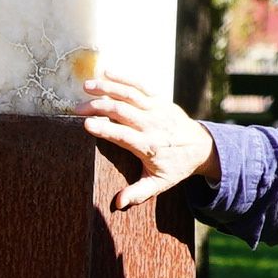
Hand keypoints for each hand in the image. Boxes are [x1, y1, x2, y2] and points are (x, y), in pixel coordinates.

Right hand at [81, 70, 213, 209]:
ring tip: (86, 87)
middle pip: (121, 111)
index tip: (85, 125)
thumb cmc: (175, 167)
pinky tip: (106, 73)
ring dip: (106, 88)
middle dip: (97, 107)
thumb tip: (118, 204)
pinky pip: (140, 85)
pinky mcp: (159, 99)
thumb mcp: (158, 184)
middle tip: (76, 109)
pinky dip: (123, 78)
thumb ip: (137, 193)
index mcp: (149, 146)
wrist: (201, 147)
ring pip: (129, 94)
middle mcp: (152, 125)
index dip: (104, 129)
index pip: (123, 135)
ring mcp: (156, 109)